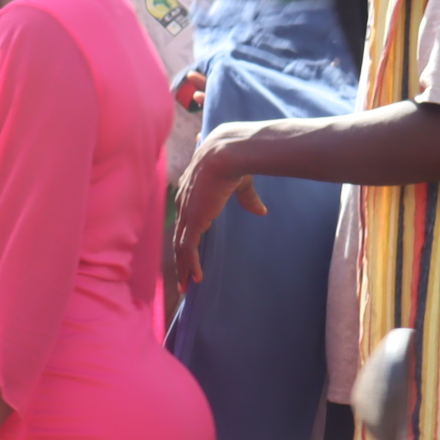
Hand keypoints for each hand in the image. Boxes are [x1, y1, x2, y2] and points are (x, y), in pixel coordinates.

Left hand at [170, 124, 269, 286]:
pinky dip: (191, 264)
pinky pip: (189, 247)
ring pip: (181, 246)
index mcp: (191, 193)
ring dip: (184, 267)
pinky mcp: (194, 219)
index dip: (187, 238)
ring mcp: (187, 212)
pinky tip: (196, 278)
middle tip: (182, 278)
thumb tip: (261, 212)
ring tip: (186, 286)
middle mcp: (183, 204)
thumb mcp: (241, 184)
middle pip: (179, 237)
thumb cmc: (235, 162)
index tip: (189, 253)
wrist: (227, 153)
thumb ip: (247, 199)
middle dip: (180, 259)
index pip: (186, 221)